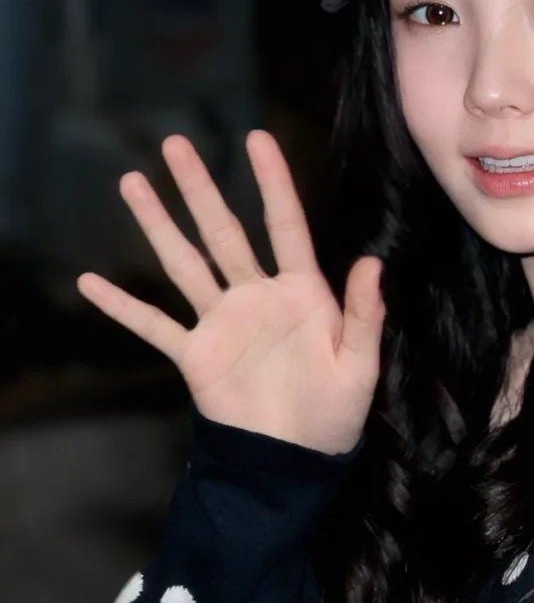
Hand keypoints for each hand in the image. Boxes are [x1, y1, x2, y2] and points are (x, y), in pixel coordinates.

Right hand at [75, 130, 383, 455]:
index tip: (257, 138)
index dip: (273, 182)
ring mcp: (222, 322)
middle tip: (175, 144)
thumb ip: (364, 315)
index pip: (285, 225)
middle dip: (199, 188)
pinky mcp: (196, 354)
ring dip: (157, 225)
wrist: (293, 463)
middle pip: (224, 231)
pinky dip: (122, 306)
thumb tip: (373, 262)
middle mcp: (256, 296)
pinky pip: (154, 325)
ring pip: (184, 263)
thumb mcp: (360, 366)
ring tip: (132, 183)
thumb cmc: (334, 415)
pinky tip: (91, 282)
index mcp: (301, 293)